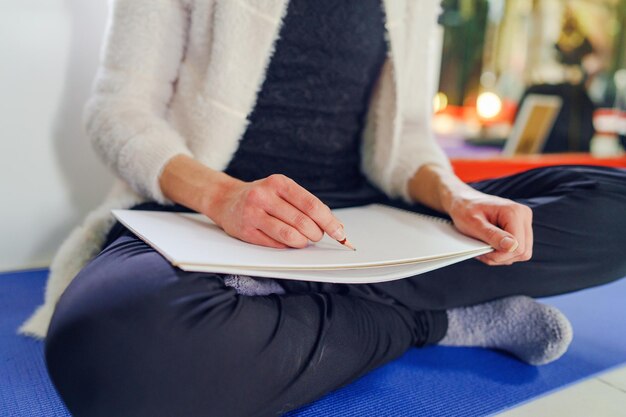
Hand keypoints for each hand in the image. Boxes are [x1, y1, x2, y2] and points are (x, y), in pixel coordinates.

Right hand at [212, 174, 345, 248]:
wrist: (226, 200)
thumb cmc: (262, 197)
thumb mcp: (283, 191)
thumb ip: (307, 205)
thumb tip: (335, 225)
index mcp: (279, 183)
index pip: (311, 205)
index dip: (329, 221)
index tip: (340, 232)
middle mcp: (264, 196)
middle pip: (302, 222)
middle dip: (316, 233)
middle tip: (316, 236)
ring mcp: (253, 213)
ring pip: (289, 235)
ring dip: (302, 242)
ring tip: (303, 240)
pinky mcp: (246, 231)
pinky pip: (275, 244)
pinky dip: (286, 246)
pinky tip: (286, 241)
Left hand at [447, 189, 532, 265]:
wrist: (463, 201)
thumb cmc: (465, 210)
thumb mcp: (474, 224)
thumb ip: (492, 235)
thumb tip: (512, 247)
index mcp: (514, 212)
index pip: (518, 247)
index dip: (500, 255)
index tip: (481, 250)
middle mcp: (524, 216)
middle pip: (522, 252)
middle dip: (500, 257)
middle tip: (482, 251)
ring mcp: (524, 222)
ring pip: (521, 253)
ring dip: (501, 256)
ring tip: (484, 247)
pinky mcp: (520, 229)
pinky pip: (517, 249)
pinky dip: (502, 253)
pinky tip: (489, 245)